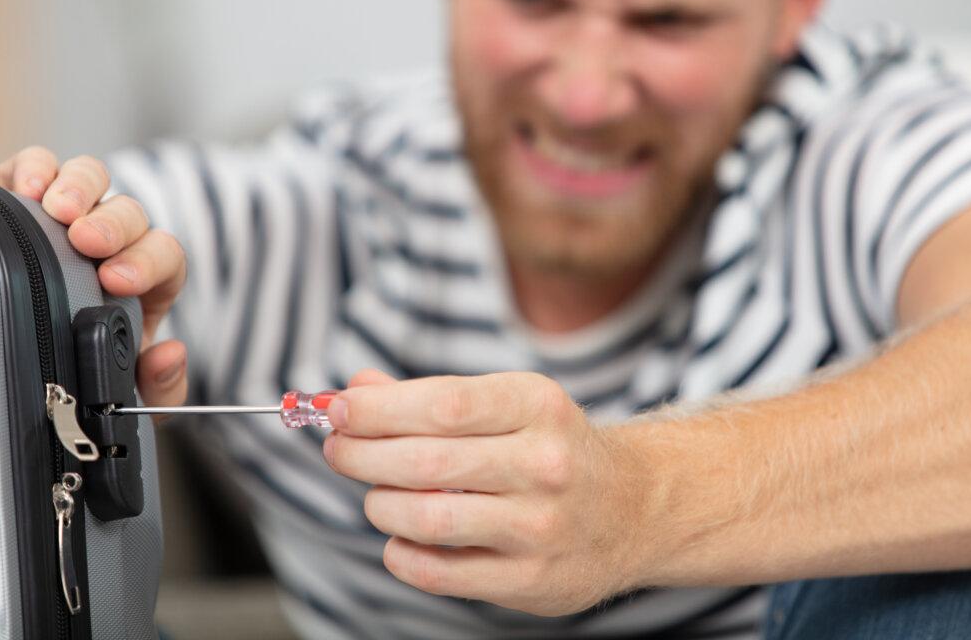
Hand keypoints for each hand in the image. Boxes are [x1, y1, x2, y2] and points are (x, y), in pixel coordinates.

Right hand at [0, 147, 187, 414]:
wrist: (40, 354)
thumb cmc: (88, 355)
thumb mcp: (128, 386)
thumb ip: (160, 384)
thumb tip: (168, 356)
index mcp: (147, 277)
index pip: (164, 254)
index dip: (147, 261)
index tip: (120, 281)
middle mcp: (115, 238)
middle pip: (128, 211)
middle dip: (112, 224)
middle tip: (87, 240)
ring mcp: (73, 212)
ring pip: (90, 178)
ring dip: (76, 188)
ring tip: (57, 208)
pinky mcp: (28, 197)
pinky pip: (37, 167)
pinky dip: (31, 169)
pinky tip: (23, 186)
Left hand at [323, 368, 645, 615]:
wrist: (632, 509)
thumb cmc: (553, 448)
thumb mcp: (509, 404)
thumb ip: (432, 397)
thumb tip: (356, 390)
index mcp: (538, 405)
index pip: (443, 404)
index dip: (378, 409)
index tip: (338, 409)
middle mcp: (545, 463)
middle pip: (426, 462)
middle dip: (363, 455)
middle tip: (338, 450)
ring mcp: (541, 526)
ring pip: (428, 518)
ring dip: (380, 505)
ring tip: (375, 496)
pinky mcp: (531, 579)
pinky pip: (441, 572)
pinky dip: (402, 554)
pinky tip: (399, 539)